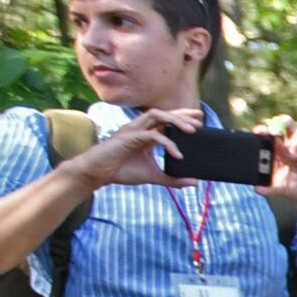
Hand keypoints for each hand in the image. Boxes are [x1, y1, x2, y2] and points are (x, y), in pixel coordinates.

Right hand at [66, 105, 199, 188]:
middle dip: (183, 115)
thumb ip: (173, 179)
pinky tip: (177, 154)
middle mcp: (139, 128)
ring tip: (192, 131)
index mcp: (145, 134)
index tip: (200, 121)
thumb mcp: (152, 176)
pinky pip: (151, 135)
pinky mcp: (128, 137)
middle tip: (200, 121)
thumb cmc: (121, 171)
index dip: (182, 118)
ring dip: (175, 121)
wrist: (96, 174)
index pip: (166, 121)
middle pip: (163, 114)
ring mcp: (132, 130)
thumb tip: (194, 183)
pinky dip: (166, 142)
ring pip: (156, 115)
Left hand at [264, 123, 296, 213]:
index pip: (272, 133)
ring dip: (295, 140)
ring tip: (292, 155)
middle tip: (274, 133)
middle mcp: (294, 146)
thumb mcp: (281, 189)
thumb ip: (268, 187)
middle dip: (281, 123)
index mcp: (280, 150)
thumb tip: (256, 189)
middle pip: (287, 124)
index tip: (260, 132)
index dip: (265, 129)